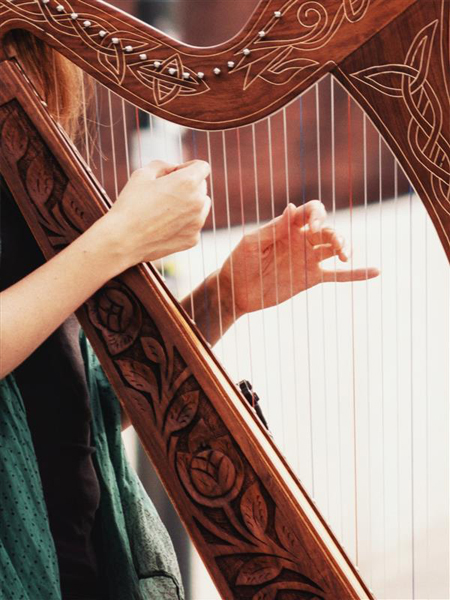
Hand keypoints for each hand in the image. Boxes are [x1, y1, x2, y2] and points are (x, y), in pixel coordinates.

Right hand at [101, 159, 210, 266]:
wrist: (123, 240)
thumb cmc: (130, 204)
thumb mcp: (142, 174)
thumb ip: (163, 165)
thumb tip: (176, 169)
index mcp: (187, 182)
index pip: (202, 167)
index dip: (188, 167)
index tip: (175, 174)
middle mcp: (198, 202)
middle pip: (202, 187)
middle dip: (188, 186)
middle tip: (164, 193)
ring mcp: (197, 223)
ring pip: (201, 206)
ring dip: (190, 204)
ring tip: (165, 210)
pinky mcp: (193, 239)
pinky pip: (193, 225)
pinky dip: (184, 223)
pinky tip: (164, 226)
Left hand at [219, 201, 378, 316]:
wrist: (237, 291)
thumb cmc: (239, 262)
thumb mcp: (252, 243)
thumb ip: (274, 228)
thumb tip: (291, 206)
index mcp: (288, 226)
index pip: (311, 211)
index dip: (317, 216)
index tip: (312, 229)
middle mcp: (302, 240)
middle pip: (328, 230)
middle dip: (335, 235)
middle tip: (335, 247)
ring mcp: (308, 259)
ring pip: (334, 248)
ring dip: (345, 248)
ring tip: (345, 256)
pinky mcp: (311, 278)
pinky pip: (338, 275)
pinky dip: (356, 274)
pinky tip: (375, 271)